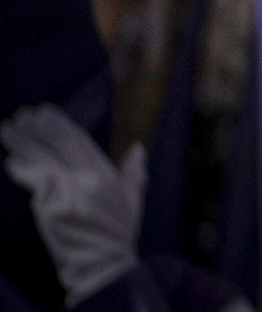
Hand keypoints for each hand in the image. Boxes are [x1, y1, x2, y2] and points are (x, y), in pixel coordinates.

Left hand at [1, 104, 145, 307]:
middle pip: (55, 146)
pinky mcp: (47, 209)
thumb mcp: (132, 199)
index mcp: (103, 174)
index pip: (77, 141)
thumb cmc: (118, 231)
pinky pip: (33, 184)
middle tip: (22, 116)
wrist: (102, 262)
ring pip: (39, 162)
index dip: (58, 124)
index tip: (44, 111)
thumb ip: (134, 173)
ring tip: (7, 130)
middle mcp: (82, 180)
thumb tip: (138, 149)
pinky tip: (13, 161)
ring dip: (21, 144)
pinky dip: (21, 170)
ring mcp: (63, 194)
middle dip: (37, 129)